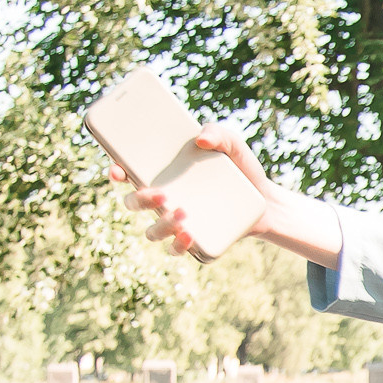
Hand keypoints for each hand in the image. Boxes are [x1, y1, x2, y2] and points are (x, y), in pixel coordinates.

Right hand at [116, 124, 281, 257]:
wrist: (266, 200)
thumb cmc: (241, 169)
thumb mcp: (233, 145)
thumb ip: (218, 133)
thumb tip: (201, 139)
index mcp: (163, 173)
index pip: (129, 172)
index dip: (116, 170)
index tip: (118, 169)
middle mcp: (163, 199)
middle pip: (133, 203)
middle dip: (138, 200)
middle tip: (160, 193)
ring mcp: (175, 221)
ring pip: (151, 230)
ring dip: (160, 224)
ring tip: (183, 212)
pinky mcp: (194, 240)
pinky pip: (175, 249)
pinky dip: (178, 245)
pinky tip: (189, 234)